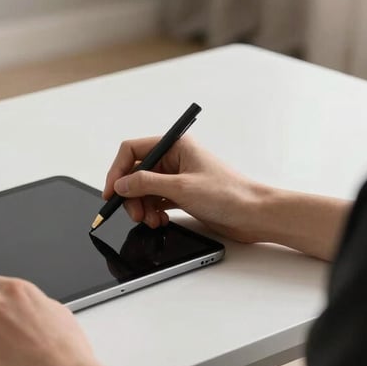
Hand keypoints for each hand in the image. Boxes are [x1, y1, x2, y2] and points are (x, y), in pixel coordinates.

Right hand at [104, 136, 261, 242]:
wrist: (255, 214)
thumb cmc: (229, 194)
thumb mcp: (181, 188)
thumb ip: (145, 184)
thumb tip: (121, 184)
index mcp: (175, 145)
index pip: (132, 150)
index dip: (117, 171)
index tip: (112, 192)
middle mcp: (174, 158)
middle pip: (135, 173)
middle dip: (131, 195)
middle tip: (134, 213)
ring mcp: (177, 177)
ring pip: (143, 189)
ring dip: (142, 207)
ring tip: (150, 220)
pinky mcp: (182, 194)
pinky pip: (155, 200)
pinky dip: (152, 211)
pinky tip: (159, 220)